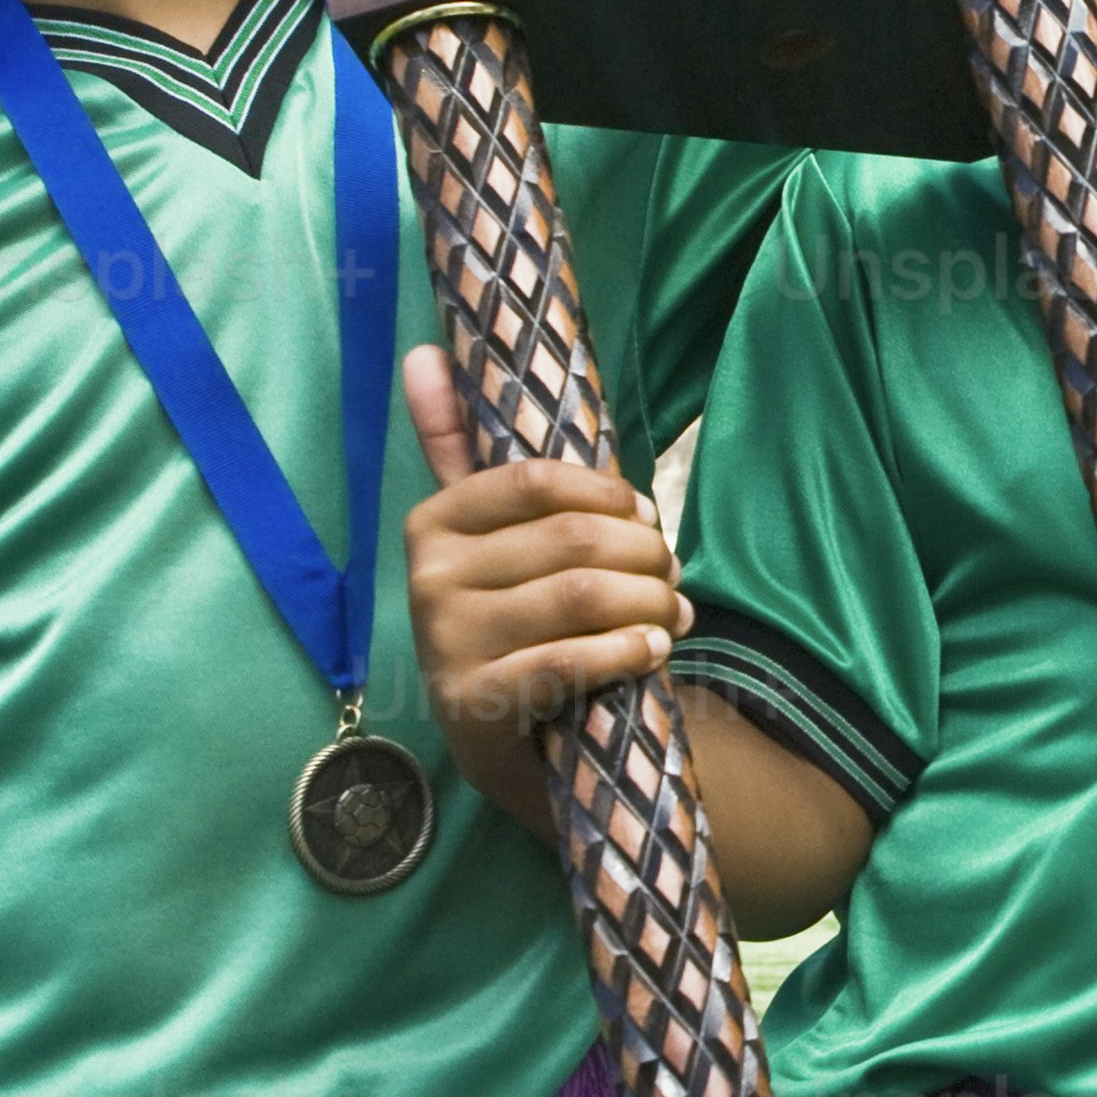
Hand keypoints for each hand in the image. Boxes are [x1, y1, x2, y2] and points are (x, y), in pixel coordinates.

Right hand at [400, 340, 687, 833]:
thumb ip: (462, 449)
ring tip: (673, 614)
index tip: (645, 515)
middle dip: (645, 556)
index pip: (537, 479)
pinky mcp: (474, 706)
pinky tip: (653, 650)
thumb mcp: (495, 539)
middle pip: (573, 539)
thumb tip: (423, 353)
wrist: (511, 743)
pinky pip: (569, 660)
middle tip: (672, 577)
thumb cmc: (519, 621)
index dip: (610, 495)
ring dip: (650, 603)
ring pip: (583, 596)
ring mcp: (446, 645)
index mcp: (433, 525)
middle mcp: (427, 581)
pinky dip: (627, 651)